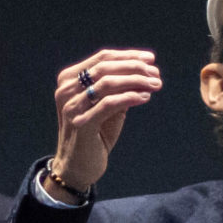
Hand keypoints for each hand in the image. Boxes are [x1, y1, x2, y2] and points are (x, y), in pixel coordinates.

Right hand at [49, 49, 161, 192]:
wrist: (77, 167)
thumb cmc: (95, 134)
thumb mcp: (107, 106)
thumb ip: (119, 88)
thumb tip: (146, 71)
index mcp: (69, 79)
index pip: (102, 58)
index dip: (128, 55)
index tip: (151, 59)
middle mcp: (66, 90)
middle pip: (105, 67)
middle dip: (135, 67)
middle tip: (156, 73)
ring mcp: (71, 107)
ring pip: (107, 83)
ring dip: (136, 81)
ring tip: (155, 84)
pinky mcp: (80, 124)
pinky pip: (109, 104)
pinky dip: (129, 97)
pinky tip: (145, 97)